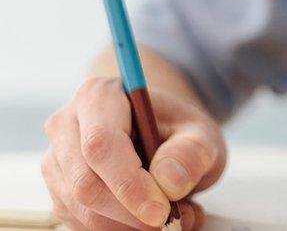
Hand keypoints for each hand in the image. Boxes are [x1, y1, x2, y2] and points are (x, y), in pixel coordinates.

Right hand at [41, 76, 225, 229]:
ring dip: (128, 225)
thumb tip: (168, 182)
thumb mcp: (201, 133)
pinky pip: (81, 223)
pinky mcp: (60, 192)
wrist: (162, 135)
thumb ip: (192, 152)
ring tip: (173, 216)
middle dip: (130, 213)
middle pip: (85, 183)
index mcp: (99, 97)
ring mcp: (58, 161)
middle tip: (171, 221)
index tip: (160, 211)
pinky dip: (119, 230)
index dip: (128, 184)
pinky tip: (149, 219)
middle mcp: (67, 126)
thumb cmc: (177, 130)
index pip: (101, 145)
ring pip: (80, 209)